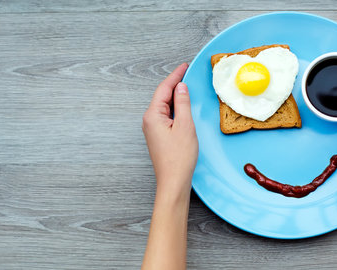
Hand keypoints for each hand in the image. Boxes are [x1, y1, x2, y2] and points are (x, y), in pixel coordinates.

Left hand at [142, 63, 197, 197]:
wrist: (173, 181)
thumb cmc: (179, 158)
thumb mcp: (185, 126)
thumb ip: (183, 104)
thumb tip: (181, 87)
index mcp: (153, 116)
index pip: (164, 89)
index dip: (175, 76)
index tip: (184, 66)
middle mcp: (149, 121)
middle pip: (162, 96)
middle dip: (174, 84)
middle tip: (187, 73)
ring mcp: (153, 129)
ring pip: (164, 106)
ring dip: (175, 96)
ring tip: (186, 86)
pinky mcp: (158, 136)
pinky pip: (166, 115)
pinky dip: (175, 108)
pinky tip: (183, 106)